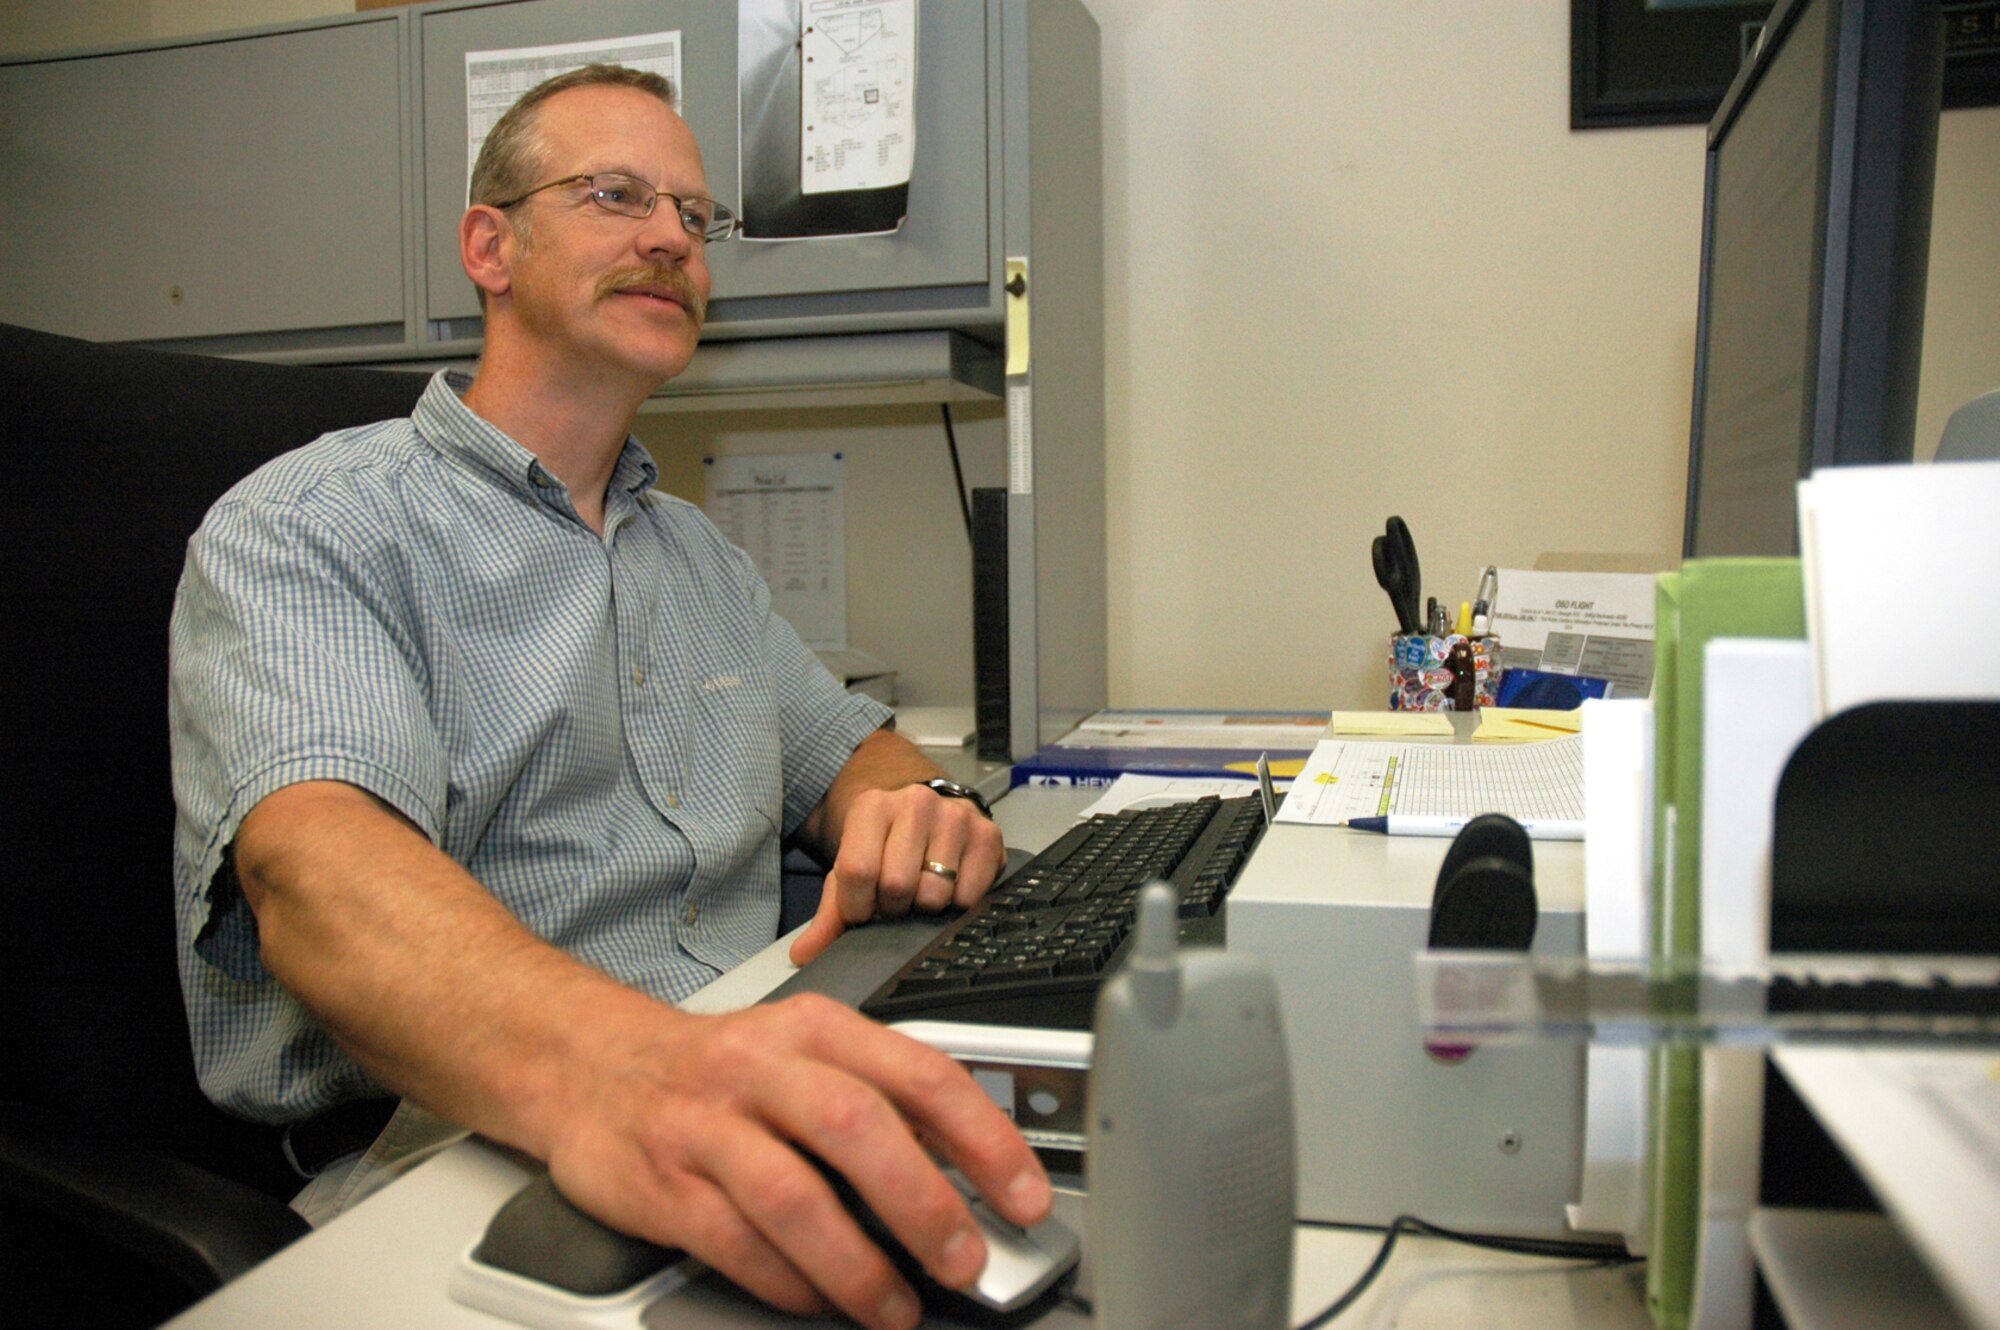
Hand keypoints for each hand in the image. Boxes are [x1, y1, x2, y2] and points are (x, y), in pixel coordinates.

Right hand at [541, 993, 1049, 1329]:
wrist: (587, 1065)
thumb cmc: (717, 1071)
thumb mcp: (802, 1055)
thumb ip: (878, 1103)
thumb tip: (969, 1175)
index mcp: (815, 1030)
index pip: (918, 1073)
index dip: (984, 1138)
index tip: (1025, 1195)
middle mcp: (761, 1067)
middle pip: (856, 1127)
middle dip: (923, 1203)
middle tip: (965, 1260)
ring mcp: (706, 1125)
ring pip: (793, 1196)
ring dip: (857, 1264)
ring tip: (897, 1308)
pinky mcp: (662, 1183)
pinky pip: (735, 1243)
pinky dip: (786, 1282)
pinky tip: (819, 1301)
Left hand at [789, 782, 1007, 966]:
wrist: (931, 815)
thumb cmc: (887, 848)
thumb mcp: (853, 871)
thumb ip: (829, 914)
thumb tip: (803, 954)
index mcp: (872, 806)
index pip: (857, 871)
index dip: (858, 906)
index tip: (864, 908)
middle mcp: (915, 803)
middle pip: (897, 885)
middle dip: (894, 907)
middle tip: (897, 900)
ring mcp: (955, 816)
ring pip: (935, 893)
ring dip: (927, 906)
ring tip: (923, 891)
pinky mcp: (989, 834)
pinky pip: (970, 896)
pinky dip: (958, 904)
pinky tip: (952, 887)